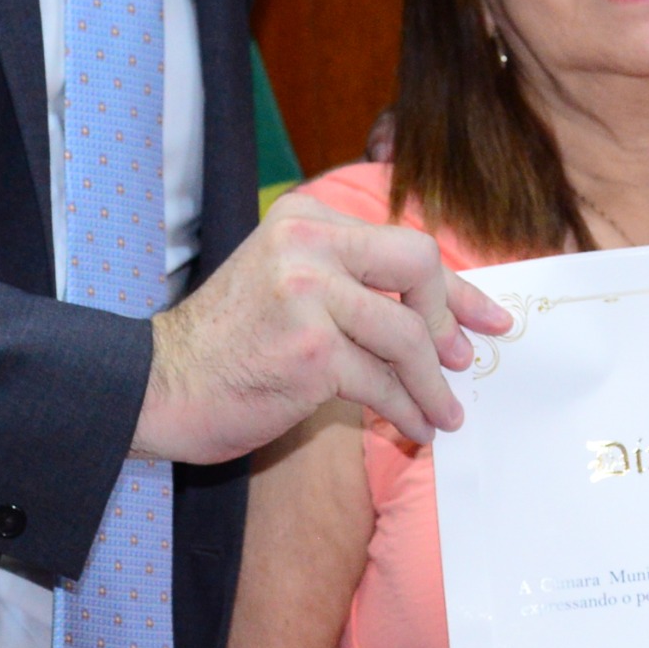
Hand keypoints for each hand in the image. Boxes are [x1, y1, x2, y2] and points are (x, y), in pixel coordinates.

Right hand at [136, 193, 514, 460]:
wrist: (156, 385)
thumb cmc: (229, 343)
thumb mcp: (286, 284)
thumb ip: (351, 282)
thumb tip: (443, 318)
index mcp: (306, 220)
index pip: (405, 244)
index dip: (456, 288)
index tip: (491, 320)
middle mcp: (307, 245)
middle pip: (420, 267)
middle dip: (449, 320)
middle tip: (459, 364)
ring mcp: (308, 296)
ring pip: (408, 337)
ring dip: (434, 384)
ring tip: (443, 413)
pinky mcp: (310, 352)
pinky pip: (383, 383)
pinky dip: (408, 410)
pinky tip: (415, 427)